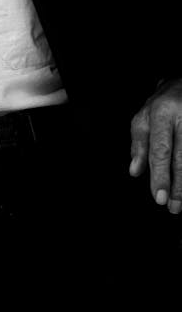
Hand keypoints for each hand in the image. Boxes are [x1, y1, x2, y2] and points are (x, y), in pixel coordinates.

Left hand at [130, 78, 181, 214]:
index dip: (160, 175)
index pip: (161, 149)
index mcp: (162, 112)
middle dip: (176, 185)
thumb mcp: (144, 117)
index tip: (159, 197)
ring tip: (179, 202)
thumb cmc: (163, 104)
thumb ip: (139, 144)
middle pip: (181, 158)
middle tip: (172, 206)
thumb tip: (135, 171)